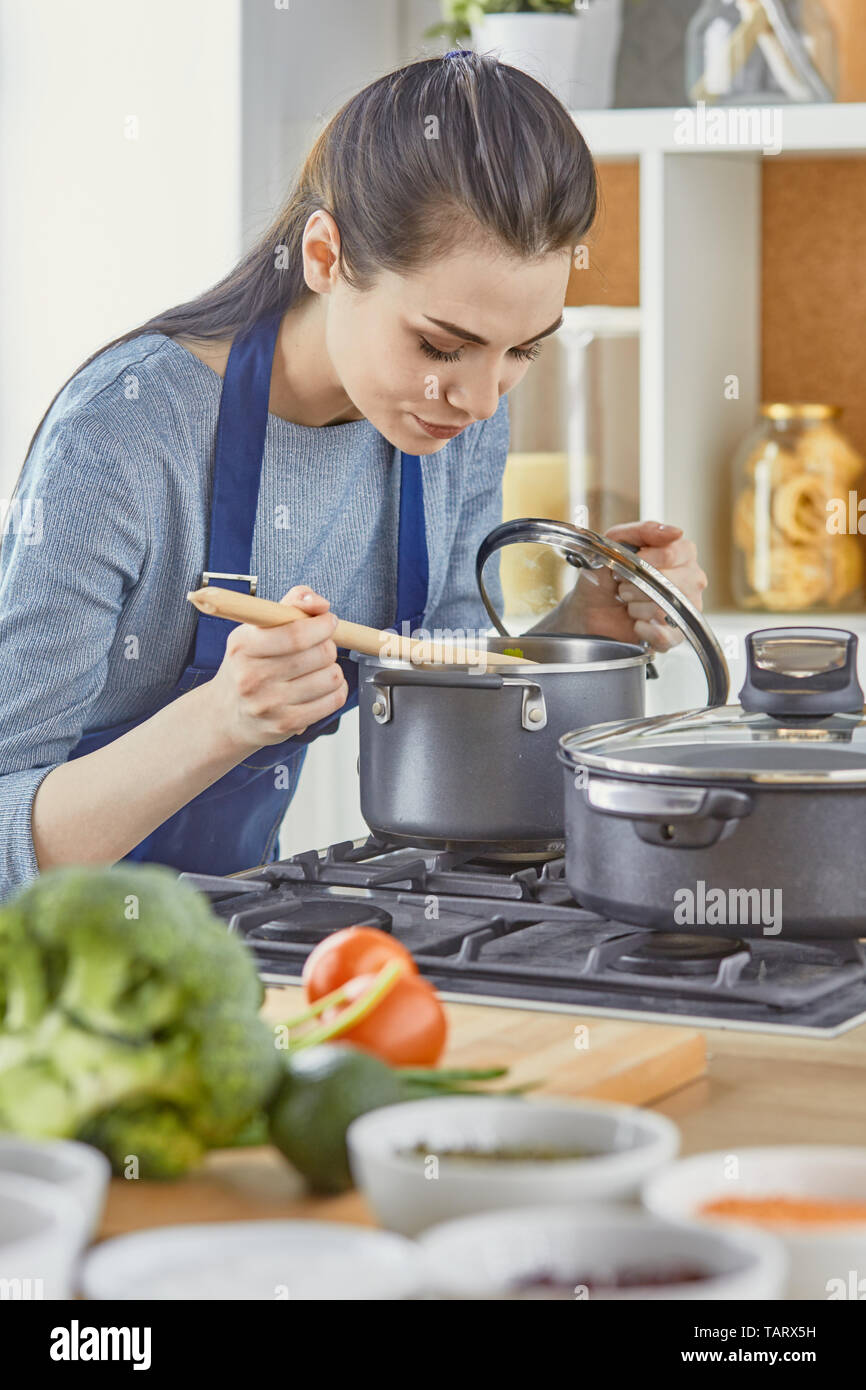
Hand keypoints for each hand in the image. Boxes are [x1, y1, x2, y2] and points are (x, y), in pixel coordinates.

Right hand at [206, 584, 347, 750]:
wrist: (226, 715)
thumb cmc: (247, 666)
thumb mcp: (255, 630)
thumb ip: (289, 606)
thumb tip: (320, 604)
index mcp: (243, 646)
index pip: (295, 633)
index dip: (321, 625)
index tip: (327, 621)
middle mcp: (252, 676)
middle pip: (319, 654)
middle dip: (328, 645)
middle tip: (320, 647)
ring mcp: (268, 703)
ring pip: (331, 677)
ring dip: (333, 669)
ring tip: (318, 669)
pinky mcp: (285, 724)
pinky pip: (332, 700)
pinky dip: (337, 690)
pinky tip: (323, 688)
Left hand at [574, 520, 707, 651]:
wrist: (590, 609)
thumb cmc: (606, 575)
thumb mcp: (616, 542)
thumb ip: (643, 530)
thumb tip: (674, 532)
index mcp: (682, 553)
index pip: (673, 553)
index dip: (644, 560)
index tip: (628, 563)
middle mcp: (691, 580)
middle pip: (672, 583)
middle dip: (638, 585)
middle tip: (624, 586)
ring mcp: (687, 609)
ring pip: (666, 608)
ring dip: (636, 607)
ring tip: (630, 604)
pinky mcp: (677, 635)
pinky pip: (664, 634)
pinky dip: (642, 629)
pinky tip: (635, 623)